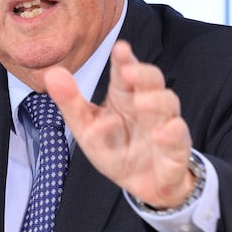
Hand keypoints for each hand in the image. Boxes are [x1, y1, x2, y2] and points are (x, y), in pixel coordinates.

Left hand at [45, 40, 194, 208]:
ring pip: (168, 104)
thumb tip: (52, 73)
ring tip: (139, 103)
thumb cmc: (114, 148)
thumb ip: (70, 102)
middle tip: (128, 71)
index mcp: (123, 96)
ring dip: (156, 101)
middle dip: (143, 73)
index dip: (124, 59)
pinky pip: (179, 138)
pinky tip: (160, 133)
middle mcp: (147, 105)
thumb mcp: (85, 127)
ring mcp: (164, 125)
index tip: (119, 48)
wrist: (141, 184)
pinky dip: (171, 134)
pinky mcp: (175, 150)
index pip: (125, 71)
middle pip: (152, 80)